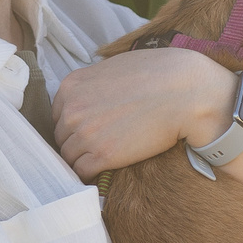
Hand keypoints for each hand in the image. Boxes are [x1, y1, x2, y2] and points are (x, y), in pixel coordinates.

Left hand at [50, 46, 236, 179]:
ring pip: (69, 157)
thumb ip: (94, 84)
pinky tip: (103, 172)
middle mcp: (72, 110)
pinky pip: (82, 173)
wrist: (184, 92)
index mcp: (72, 86)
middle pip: (62, 137)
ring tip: (102, 160)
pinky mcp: (102, 155)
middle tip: (99, 145)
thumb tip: (94, 96)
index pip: (59, 115)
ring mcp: (85, 134)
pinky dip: (90, 175)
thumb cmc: (158, 74)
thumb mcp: (115, 68)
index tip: (89, 129)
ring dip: (83, 160)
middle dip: (77, 142)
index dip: (74, 124)